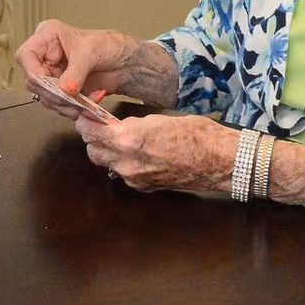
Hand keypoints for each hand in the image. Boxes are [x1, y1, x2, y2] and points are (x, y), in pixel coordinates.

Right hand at [15, 19, 130, 115]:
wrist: (126, 63)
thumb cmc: (110, 46)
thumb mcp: (91, 53)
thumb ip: (75, 72)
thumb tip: (63, 89)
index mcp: (48, 37)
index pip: (25, 55)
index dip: (33, 72)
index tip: (48, 85)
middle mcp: (47, 56)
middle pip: (33, 80)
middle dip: (52, 92)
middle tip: (69, 98)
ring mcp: (54, 74)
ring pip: (44, 96)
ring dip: (62, 104)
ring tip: (81, 103)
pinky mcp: (63, 90)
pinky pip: (57, 104)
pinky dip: (70, 108)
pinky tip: (84, 105)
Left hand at [77, 112, 234, 193]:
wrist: (218, 160)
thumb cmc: (195, 134)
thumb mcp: (158, 118)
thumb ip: (131, 124)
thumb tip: (117, 126)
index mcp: (128, 140)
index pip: (90, 132)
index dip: (86, 123)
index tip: (87, 116)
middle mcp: (126, 162)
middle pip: (92, 151)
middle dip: (94, 139)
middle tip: (103, 127)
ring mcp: (135, 178)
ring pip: (106, 165)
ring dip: (108, 153)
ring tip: (122, 140)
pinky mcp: (145, 187)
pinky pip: (124, 174)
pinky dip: (124, 164)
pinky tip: (138, 154)